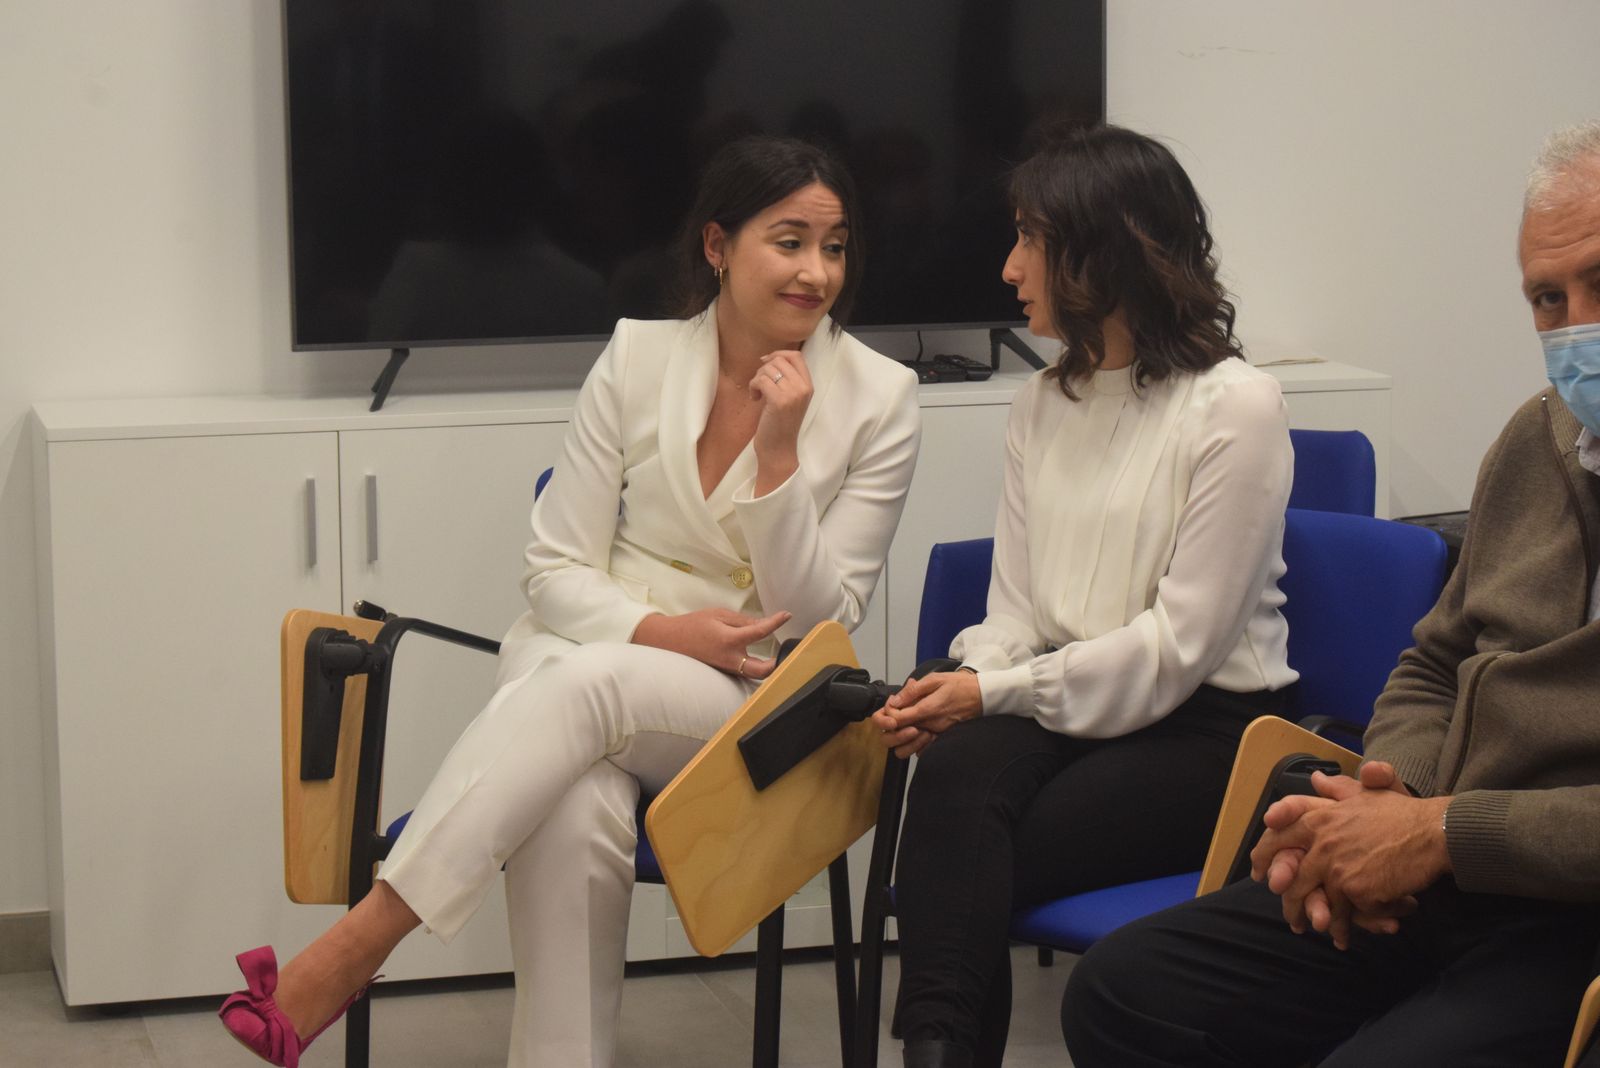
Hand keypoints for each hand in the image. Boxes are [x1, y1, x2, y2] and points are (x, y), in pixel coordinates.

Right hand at [631, 608, 791, 677]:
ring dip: (769, 668)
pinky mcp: (725, 673)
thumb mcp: (718, 615)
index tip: (787, 615)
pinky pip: (745, 673)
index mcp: (728, 640)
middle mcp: (730, 659)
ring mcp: (727, 669)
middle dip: (779, 664)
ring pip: (754, 674)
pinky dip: (757, 668)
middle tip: (790, 653)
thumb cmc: (693, 625)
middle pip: (762, 670)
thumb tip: (764, 624)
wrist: (670, 641)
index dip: (776, 623)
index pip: (759, 632)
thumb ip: (743, 621)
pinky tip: (764, 660)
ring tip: (781, 656)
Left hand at [749, 349, 811, 494]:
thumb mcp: (790, 398)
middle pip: (779, 360)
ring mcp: (793, 394)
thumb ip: (787, 380)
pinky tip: (754, 399)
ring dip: (757, 379)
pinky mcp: (779, 401)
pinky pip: (761, 380)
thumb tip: (769, 358)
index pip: (796, 356)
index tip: (765, 364)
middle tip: (760, 386)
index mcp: (809, 386)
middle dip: (763, 369)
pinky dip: (753, 387)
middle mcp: (804, 388)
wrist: (779, 450)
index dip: (778, 354)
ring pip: (768, 369)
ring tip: (757, 394)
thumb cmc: (780, 425)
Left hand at [869, 671, 982, 757]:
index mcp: (926, 710)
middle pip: (896, 738)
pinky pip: (920, 749)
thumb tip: (895, 700)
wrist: (982, 696)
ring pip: (906, 749)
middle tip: (895, 715)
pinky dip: (914, 743)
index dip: (888, 713)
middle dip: (889, 729)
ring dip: (900, 739)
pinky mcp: (940, 738)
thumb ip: (913, 691)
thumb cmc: (959, 686)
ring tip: (905, 723)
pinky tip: (917, 728)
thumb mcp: (934, 679)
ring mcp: (934, 734)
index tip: (892, 704)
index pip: (895, 720)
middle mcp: (929, 725)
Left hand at [1250, 763, 1447, 948]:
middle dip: (1289, 901)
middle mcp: (1322, 842)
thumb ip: (1337, 789)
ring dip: (1317, 920)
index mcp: (1319, 818)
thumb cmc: (1402, 813)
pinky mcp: (1357, 889)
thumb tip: (1315, 778)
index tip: (1260, 874)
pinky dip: (1348, 926)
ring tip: (1319, 932)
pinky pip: (1347, 913)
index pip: (1278, 835)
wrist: (1434, 833)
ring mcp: (1337, 867)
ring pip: (1318, 900)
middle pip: (1292, 877)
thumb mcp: (1365, 794)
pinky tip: (1348, 937)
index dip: (1264, 856)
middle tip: (1291, 917)